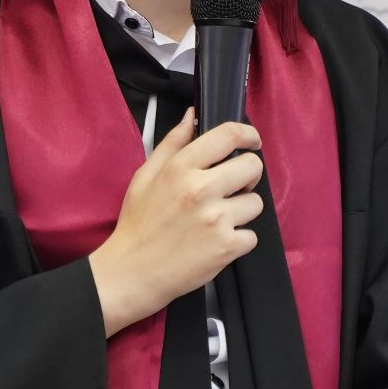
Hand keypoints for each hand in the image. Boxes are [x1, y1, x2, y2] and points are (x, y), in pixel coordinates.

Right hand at [88, 109, 264, 336]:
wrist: (131, 272)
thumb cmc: (138, 225)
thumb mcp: (145, 176)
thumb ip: (172, 143)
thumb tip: (192, 116)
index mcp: (180, 168)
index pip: (228, 135)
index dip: (247, 134)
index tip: (252, 140)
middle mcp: (201, 190)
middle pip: (253, 166)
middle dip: (247, 175)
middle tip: (231, 187)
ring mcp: (216, 219)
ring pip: (255, 203)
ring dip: (242, 211)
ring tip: (217, 220)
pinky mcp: (226, 247)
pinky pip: (251, 236)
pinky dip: (238, 241)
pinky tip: (216, 242)